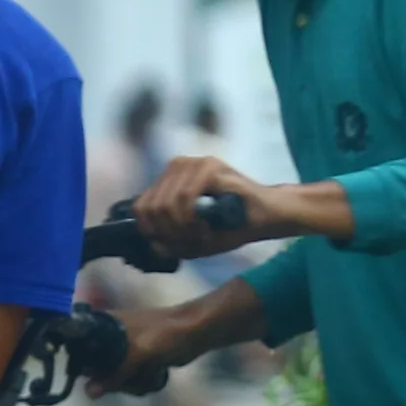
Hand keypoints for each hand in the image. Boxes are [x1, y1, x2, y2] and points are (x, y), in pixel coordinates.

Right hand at [87, 300, 199, 398]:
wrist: (195, 333)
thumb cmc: (164, 335)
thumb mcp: (137, 354)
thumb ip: (113, 374)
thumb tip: (88, 393)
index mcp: (104, 327)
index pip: (82, 350)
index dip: (88, 367)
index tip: (99, 376)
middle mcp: (111, 339)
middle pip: (100, 371)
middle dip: (118, 380)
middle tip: (132, 376)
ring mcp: (127, 352)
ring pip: (118, 380)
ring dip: (134, 383)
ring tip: (149, 374)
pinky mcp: (141, 362)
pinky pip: (133, 381)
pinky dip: (144, 382)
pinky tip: (156, 376)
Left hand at [132, 153, 284, 257]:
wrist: (264, 217)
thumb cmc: (229, 226)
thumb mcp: (192, 238)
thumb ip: (168, 239)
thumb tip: (151, 242)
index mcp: (169, 180)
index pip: (141, 205)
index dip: (152, 231)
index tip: (174, 243)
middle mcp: (177, 166)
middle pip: (151, 207)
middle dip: (169, 233)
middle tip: (192, 241)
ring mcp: (193, 163)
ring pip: (166, 204)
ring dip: (182, 230)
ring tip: (201, 236)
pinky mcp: (209, 166)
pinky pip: (185, 198)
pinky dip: (192, 221)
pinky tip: (206, 229)